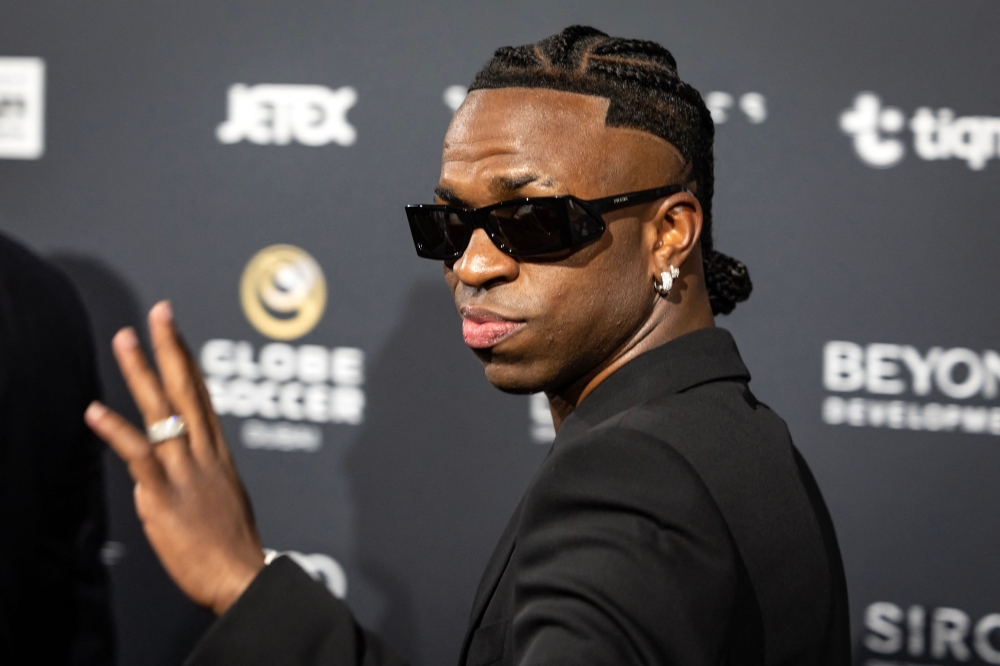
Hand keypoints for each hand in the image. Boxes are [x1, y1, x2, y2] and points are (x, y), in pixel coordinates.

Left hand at [86, 301, 264, 614]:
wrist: (242, 578)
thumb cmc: (233, 547)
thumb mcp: (224, 500)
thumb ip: (199, 477)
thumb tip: (172, 473)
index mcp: (217, 455)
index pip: (202, 396)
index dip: (189, 360)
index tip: (176, 331)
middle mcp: (204, 455)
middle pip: (188, 390)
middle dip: (172, 348)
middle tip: (160, 312)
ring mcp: (185, 473)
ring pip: (163, 412)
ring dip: (142, 373)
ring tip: (124, 340)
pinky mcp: (165, 497)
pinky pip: (140, 457)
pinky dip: (117, 432)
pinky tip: (95, 411)